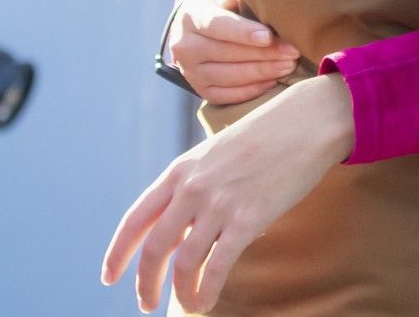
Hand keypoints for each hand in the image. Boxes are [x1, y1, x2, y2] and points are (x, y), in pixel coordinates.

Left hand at [101, 74, 353, 312]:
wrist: (309, 120)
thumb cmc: (268, 135)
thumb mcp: (217, 153)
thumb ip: (196, 185)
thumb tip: (188, 226)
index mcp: (180, 171)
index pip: (135, 221)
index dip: (117, 254)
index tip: (109, 276)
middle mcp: (192, 189)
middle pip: (154, 249)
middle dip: (145, 283)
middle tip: (146, 303)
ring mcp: (219, 204)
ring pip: (184, 263)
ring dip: (179, 292)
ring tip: (186, 304)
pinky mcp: (248, 218)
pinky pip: (217, 267)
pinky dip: (206, 291)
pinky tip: (206, 302)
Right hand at [168, 0, 298, 104]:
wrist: (193, 26)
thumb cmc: (220, 4)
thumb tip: (273, 7)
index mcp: (192, 16)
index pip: (217, 25)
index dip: (243, 33)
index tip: (268, 37)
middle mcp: (185, 46)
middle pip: (227, 53)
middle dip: (264, 54)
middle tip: (292, 52)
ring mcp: (190, 71)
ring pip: (228, 77)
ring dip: (262, 73)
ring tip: (288, 66)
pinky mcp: (200, 89)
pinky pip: (226, 96)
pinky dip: (251, 91)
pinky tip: (273, 82)